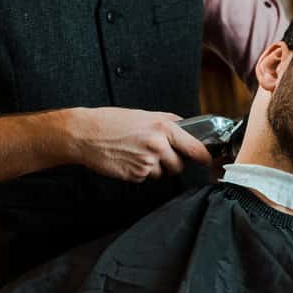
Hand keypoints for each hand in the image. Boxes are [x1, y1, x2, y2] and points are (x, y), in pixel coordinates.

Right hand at [68, 107, 212, 182]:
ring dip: (154, 168)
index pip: (194, 147)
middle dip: (171, 162)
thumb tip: (185, 127)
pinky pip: (146, 178)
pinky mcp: (136, 175)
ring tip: (136, 154)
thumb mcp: (142, 114)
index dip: (203, 156)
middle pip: (179, 165)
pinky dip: (140, 172)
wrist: (85, 135)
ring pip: (162, 173)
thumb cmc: (110, 122)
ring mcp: (147, 163)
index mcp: (162, 128)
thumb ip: (167, 121)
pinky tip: (127, 160)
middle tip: (156, 153)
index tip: (207, 160)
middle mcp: (158, 146)